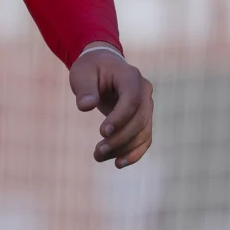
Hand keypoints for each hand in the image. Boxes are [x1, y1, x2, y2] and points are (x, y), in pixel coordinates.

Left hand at [70, 47, 153, 167]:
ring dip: (124, 148)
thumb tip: (86, 106)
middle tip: (98, 151)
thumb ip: (84, 89)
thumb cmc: (91, 68)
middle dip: (120, 138)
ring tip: (99, 156)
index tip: (102, 132)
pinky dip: (134, 152)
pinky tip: (118, 163)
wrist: (103, 66)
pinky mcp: (144, 118)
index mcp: (130, 76)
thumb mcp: (82, 73)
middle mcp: (144, 91)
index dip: (120, 118)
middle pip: (140, 119)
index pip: (132, 100)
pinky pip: (144, 138)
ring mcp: (147, 105)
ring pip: (143, 132)